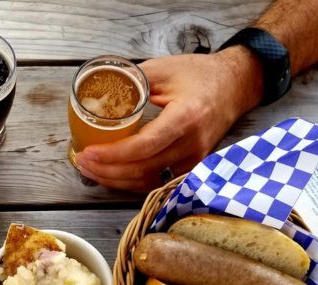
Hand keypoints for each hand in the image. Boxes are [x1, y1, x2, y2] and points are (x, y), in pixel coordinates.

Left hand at [75, 47, 263, 191]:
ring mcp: (195, 159)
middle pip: (143, 169)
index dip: (113, 154)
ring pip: (148, 181)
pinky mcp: (192, 166)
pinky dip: (132, 181)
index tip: (89, 152)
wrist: (236, 85)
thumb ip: (131, 82)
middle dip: (107, 170)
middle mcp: (192, 144)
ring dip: (116, 179)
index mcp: (185, 117)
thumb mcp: (163, 69)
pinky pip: (158, 181)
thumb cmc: (200, 74)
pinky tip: (113, 174)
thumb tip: (99, 96)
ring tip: (91, 169)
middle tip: (81, 161)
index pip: (144, 146)